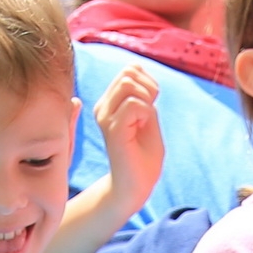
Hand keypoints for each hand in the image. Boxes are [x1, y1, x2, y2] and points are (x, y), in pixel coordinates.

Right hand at [95, 64, 164, 217]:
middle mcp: (102, 107)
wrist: (136, 186)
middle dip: (149, 90)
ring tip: (143, 124)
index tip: (149, 109)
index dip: (149, 84)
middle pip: (129, 72)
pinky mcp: (112, 128)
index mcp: (108, 103)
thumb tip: (135, 67)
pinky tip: (140, 132)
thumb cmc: (144, 155)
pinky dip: (147, 115)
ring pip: (130, 84)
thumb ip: (143, 92)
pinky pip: (136, 104)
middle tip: (148, 117)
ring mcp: (104, 117)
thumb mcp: (148, 116)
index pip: (131, 70)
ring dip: (147, 102)